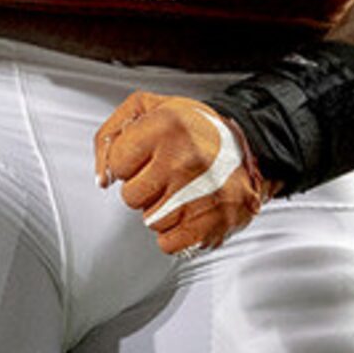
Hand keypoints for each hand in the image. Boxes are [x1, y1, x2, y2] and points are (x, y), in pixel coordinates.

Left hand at [95, 92, 272, 254]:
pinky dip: (177, 233)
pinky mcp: (212, 223)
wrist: (251, 147)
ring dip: (162, 210)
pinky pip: (169, 243)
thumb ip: (111, 135)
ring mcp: (199, 193)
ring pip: (150, 221)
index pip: (117, 163)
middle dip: (145, 187)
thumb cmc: (196, 129)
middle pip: (131, 197)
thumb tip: (103, 178)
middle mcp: (184, 159)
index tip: (148, 155)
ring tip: (184, 190)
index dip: (129, 161)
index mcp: (167, 126)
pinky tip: (191, 211)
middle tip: (169, 174)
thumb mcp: (150, 109)